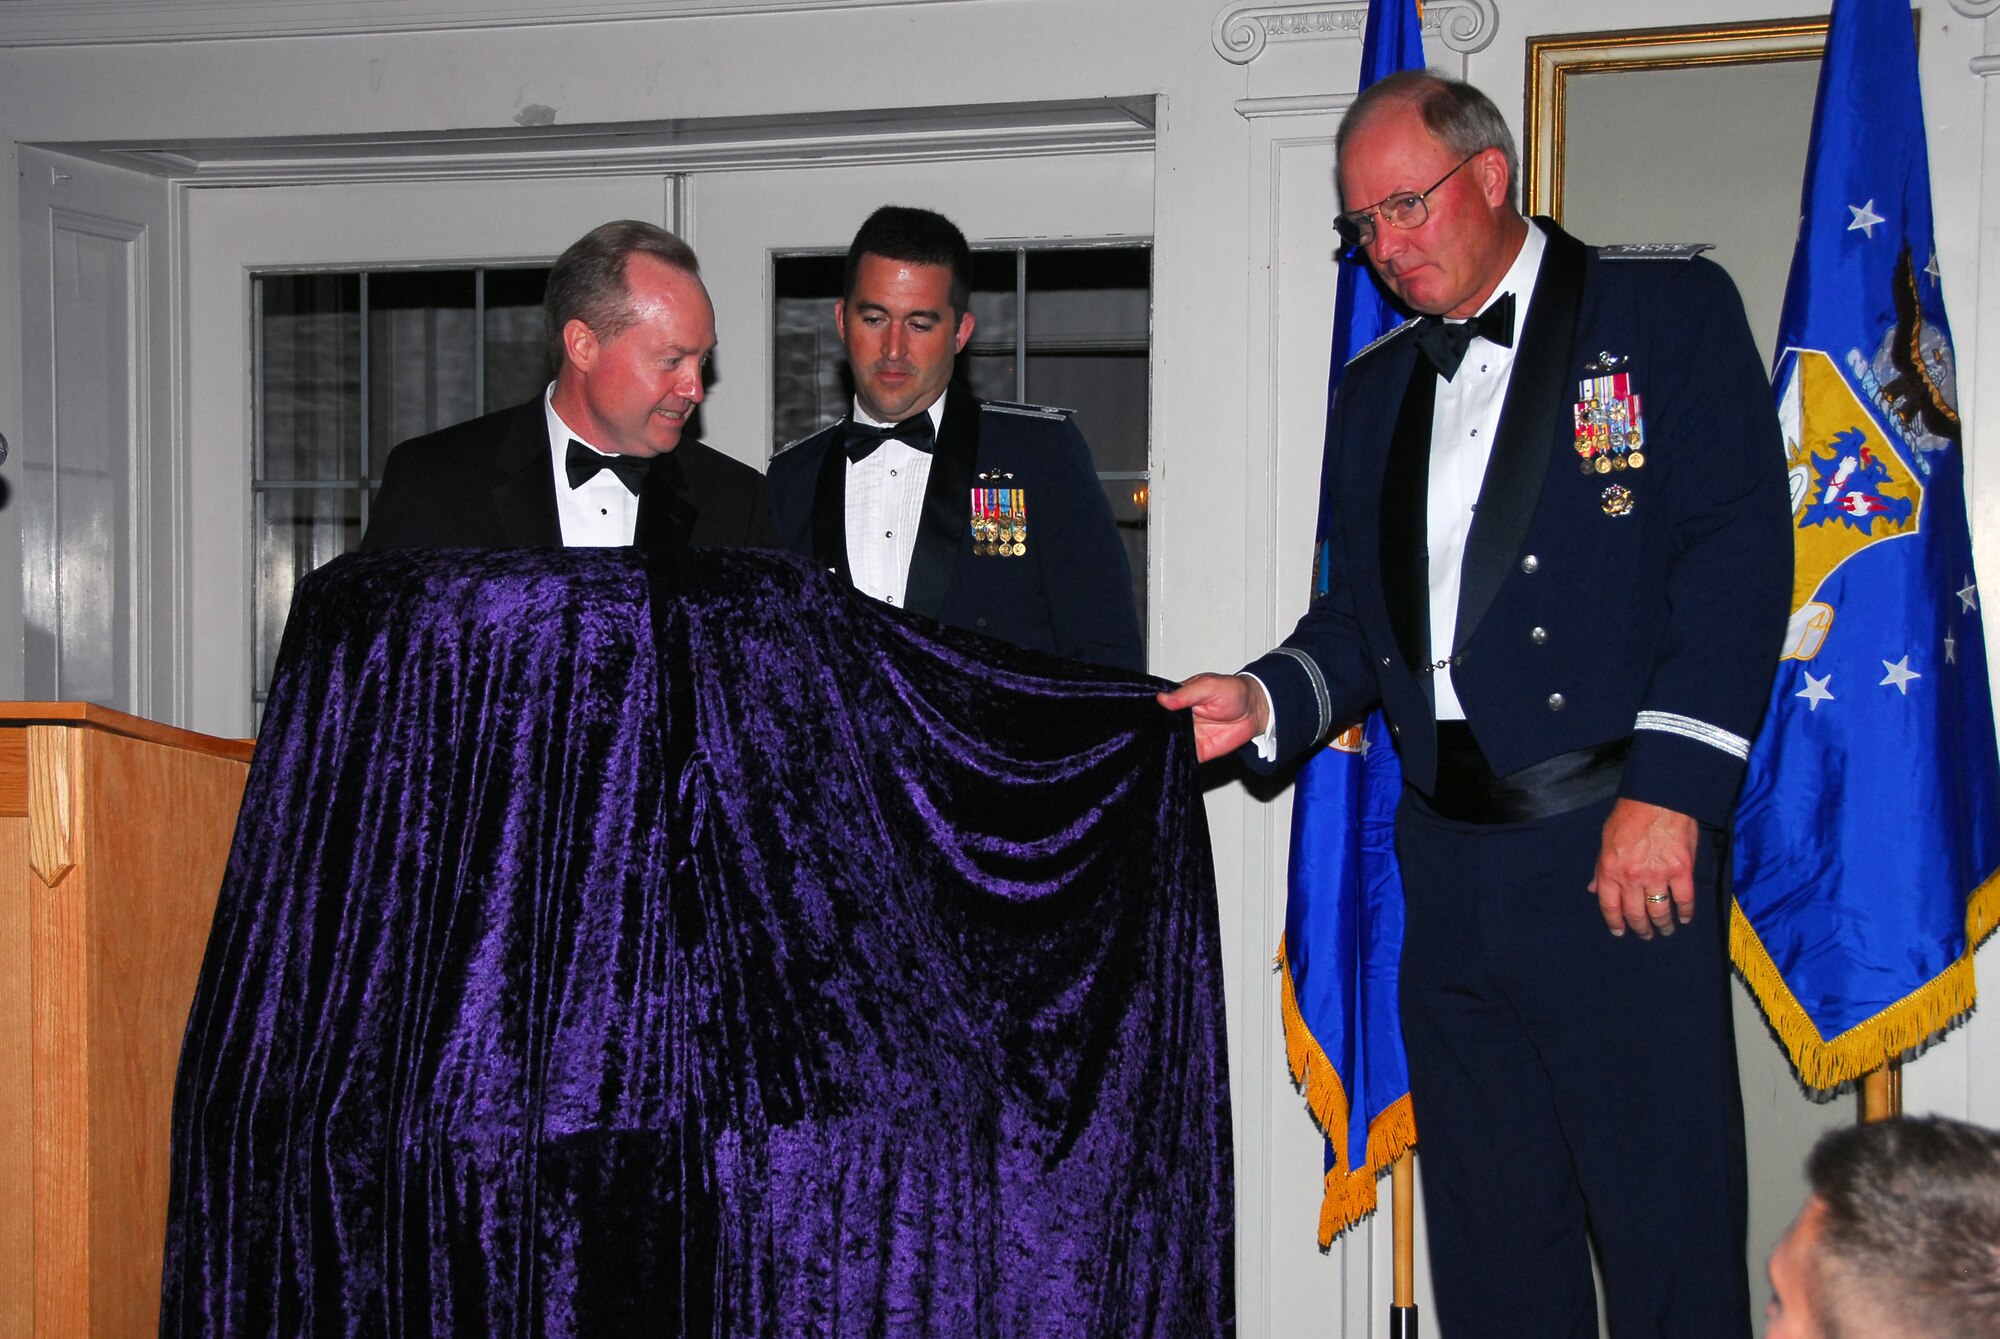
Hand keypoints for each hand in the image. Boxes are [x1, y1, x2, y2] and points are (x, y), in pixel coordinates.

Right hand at [1157, 673, 1270, 762]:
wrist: (1254, 711)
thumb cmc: (1233, 693)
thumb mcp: (1209, 686)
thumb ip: (1186, 694)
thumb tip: (1162, 698)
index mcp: (1178, 699)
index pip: (1156, 707)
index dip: (1148, 711)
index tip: (1142, 714)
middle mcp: (1179, 718)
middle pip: (1158, 727)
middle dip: (1153, 731)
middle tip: (1152, 731)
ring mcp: (1187, 735)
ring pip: (1168, 743)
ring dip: (1163, 746)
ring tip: (1161, 744)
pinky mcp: (1197, 750)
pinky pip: (1182, 756)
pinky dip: (1177, 759)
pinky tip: (1173, 757)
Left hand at [1588, 798, 1698, 938]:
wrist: (1659, 797)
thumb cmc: (1629, 814)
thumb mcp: (1606, 839)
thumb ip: (1601, 867)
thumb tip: (1594, 889)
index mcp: (1610, 869)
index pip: (1610, 906)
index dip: (1615, 922)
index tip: (1620, 932)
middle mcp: (1632, 877)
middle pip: (1635, 913)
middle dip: (1640, 928)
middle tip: (1645, 934)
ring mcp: (1658, 875)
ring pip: (1659, 911)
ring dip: (1662, 925)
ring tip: (1665, 930)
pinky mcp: (1682, 870)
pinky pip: (1684, 899)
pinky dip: (1685, 912)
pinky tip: (1685, 918)